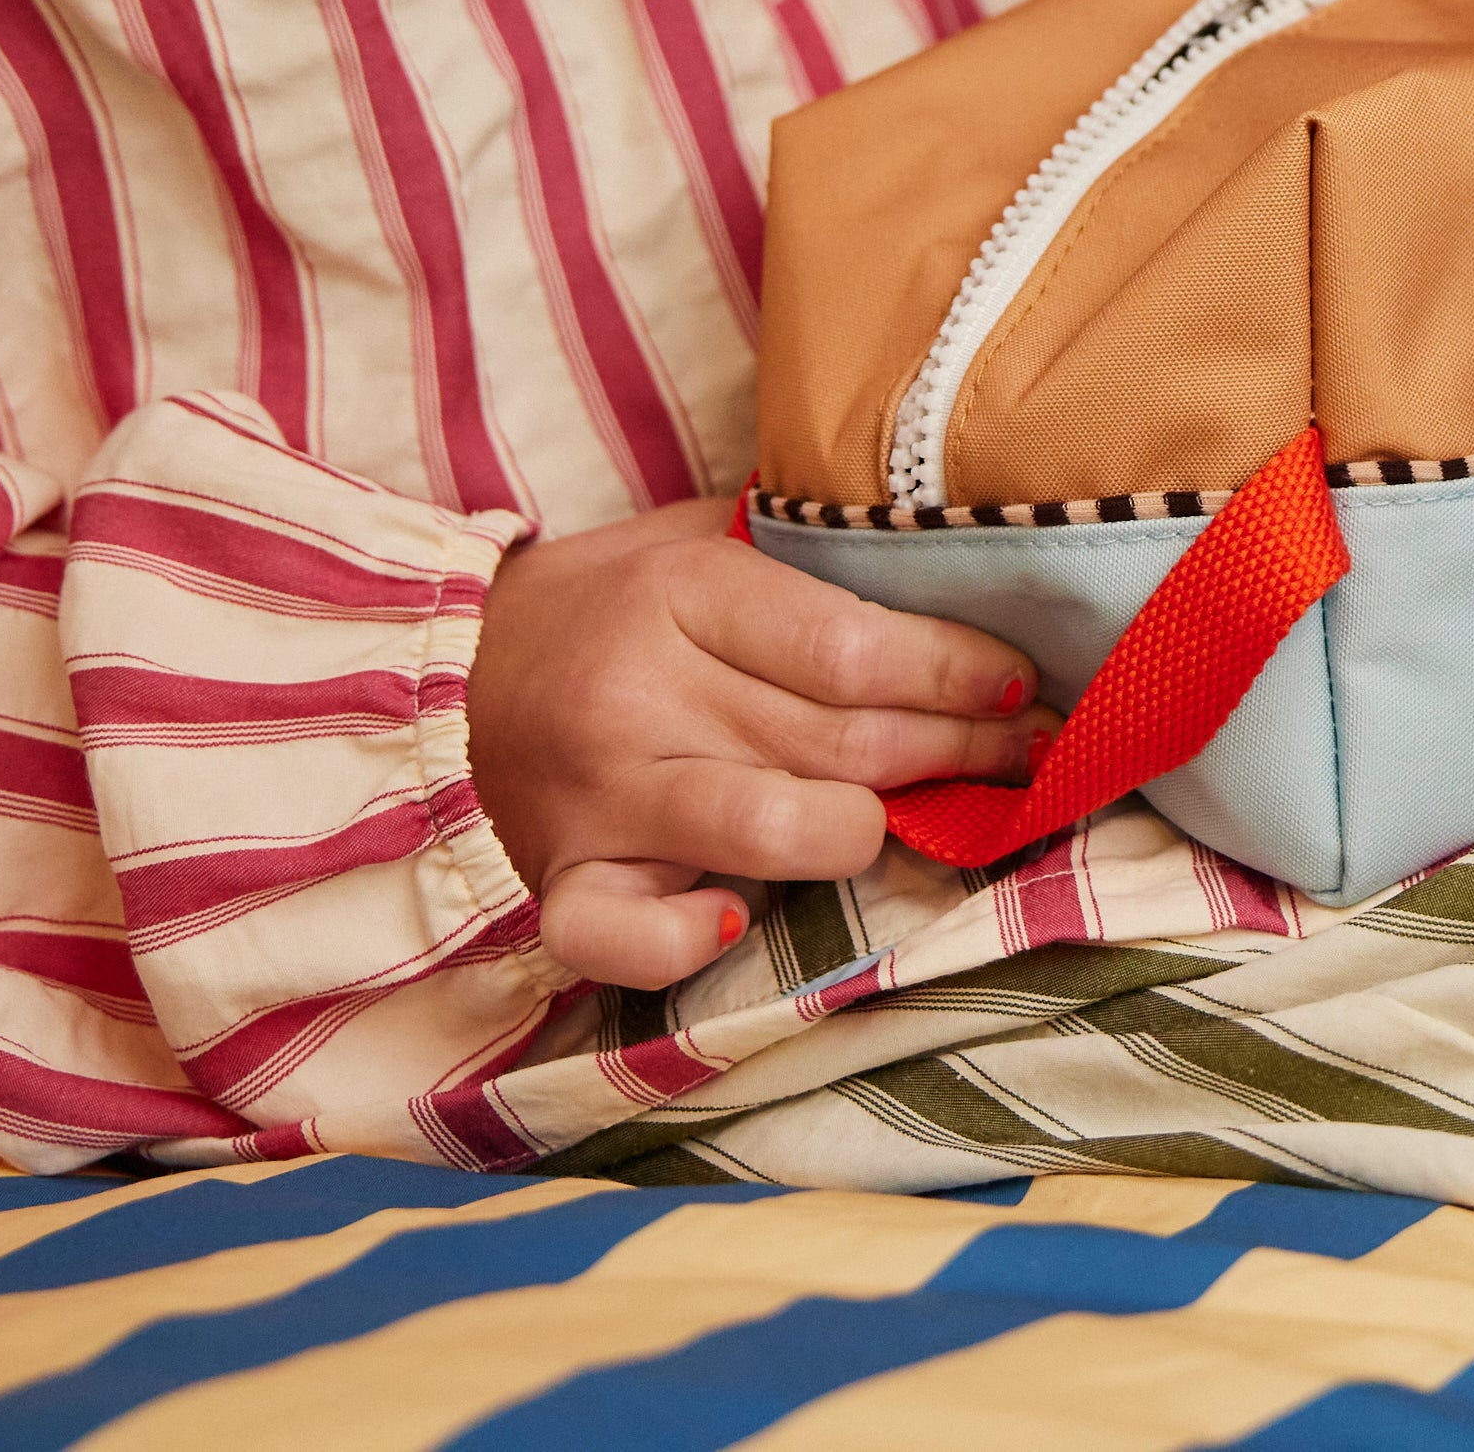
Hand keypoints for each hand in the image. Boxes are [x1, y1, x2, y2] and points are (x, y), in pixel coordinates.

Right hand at [468, 496, 1046, 987]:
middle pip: (839, 741)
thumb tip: (952, 560)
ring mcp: (597, 797)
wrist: (445, 674)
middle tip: (1028, 753)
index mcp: (678, 591)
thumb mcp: (694, 533)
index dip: (956, 672)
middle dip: (958, 752)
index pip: (851, 647)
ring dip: (866, 834)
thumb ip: (803, 548)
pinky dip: (683, 940)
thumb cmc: (610, 603)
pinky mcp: (563, 879)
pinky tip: (737, 919)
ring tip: (921, 818)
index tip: (1021, 683)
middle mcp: (639, 694)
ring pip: (770, 833)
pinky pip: (623, 937)